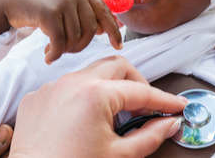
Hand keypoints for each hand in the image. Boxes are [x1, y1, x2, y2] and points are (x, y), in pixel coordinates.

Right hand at [0, 0, 122, 63]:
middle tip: (66, 50)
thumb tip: (103, 29)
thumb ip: (80, 11)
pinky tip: (48, 56)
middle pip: (90, 29)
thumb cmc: (36, 4)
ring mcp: (61, 0)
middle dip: (80, 46)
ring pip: (75, 37)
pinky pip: (59, 41)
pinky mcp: (49, 11)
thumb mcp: (61, 1)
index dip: (113, 31)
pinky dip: (55, 53)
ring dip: (64, 50)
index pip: (104, 11)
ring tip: (53, 51)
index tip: (118, 46)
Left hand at [9, 56, 186, 157]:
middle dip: (137, 82)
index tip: (177, 105)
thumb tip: (169, 124)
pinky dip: (80, 98)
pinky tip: (84, 120)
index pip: (141, 90)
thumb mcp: (119, 155)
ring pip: (88, 73)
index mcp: (95, 94)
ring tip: (116, 114)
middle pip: (116, 67)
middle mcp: (71, 82)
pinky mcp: (37, 97)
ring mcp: (51, 87)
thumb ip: (149, 136)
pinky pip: (64, 88)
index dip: (164, 100)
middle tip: (148, 105)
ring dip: (107, 87)